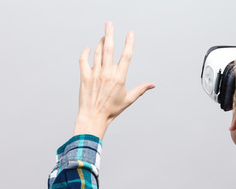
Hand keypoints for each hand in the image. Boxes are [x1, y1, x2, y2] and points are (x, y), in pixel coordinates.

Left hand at [73, 22, 154, 138]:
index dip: (129, 43)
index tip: (130, 33)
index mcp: (119, 78)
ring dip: (100, 42)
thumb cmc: (111, 110)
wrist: (93, 117)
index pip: (126, 56)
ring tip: (104, 36)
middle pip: (109, 49)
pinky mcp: (84, 77)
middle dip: (109, 34)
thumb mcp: (128, 100)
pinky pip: (83, 60)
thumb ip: (140, 89)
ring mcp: (95, 74)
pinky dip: (85, 53)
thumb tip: (152, 85)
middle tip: (109, 23)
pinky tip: (88, 48)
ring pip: (97, 52)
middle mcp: (107, 74)